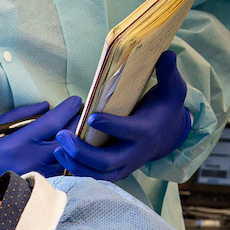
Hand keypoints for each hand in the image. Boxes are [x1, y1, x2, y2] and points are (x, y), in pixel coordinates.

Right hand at [0, 98, 84, 185]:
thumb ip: (18, 116)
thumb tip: (45, 106)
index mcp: (18, 143)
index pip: (52, 122)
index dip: (67, 109)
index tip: (76, 100)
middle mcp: (31, 159)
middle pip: (67, 139)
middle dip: (77, 123)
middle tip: (84, 112)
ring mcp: (37, 174)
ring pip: (67, 156)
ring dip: (76, 141)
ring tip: (80, 129)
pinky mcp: (38, 184)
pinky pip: (60, 169)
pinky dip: (68, 156)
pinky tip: (70, 149)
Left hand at [52, 50, 191, 181]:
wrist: (170, 134)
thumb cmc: (166, 107)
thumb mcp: (173, 89)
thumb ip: (167, 72)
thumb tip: (167, 53)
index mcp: (145, 131)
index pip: (127, 131)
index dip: (110, 125)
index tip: (90, 116)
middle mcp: (135, 152)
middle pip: (107, 161)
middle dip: (82, 152)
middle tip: (62, 135)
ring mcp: (125, 165)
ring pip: (98, 173)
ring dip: (75, 164)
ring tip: (57, 148)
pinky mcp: (116, 171)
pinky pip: (95, 176)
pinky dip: (77, 169)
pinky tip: (60, 156)